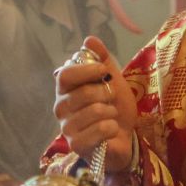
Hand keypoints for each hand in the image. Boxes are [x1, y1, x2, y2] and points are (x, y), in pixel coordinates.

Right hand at [53, 36, 136, 172]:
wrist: (124, 137)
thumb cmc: (114, 107)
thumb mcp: (112, 79)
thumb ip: (102, 59)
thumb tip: (89, 40)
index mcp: (65, 89)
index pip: (65, 75)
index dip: (86, 70)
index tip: (103, 71)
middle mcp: (61, 107)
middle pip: (83, 93)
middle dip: (106, 93)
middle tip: (111, 99)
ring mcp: (66, 127)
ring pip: (94, 111)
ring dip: (111, 111)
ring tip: (110, 115)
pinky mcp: (76, 145)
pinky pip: (99, 129)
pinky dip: (112, 127)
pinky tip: (110, 130)